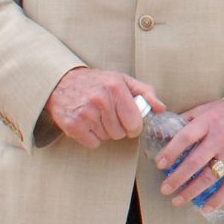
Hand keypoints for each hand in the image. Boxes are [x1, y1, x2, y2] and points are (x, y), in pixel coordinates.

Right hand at [45, 68, 160, 147]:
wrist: (62, 82)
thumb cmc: (98, 82)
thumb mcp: (123, 80)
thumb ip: (145, 92)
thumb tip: (161, 108)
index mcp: (115, 88)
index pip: (134, 122)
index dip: (135, 127)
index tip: (130, 123)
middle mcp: (100, 100)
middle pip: (121, 133)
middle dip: (119, 128)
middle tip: (110, 117)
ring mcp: (85, 113)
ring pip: (107, 138)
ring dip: (105, 132)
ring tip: (98, 118)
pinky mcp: (73, 125)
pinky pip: (93, 143)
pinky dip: (92, 138)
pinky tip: (88, 124)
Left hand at [156, 99, 223, 209]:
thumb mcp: (208, 108)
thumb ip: (188, 118)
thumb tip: (165, 130)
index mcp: (208, 122)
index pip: (185, 137)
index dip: (171, 151)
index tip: (160, 163)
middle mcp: (219, 138)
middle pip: (194, 162)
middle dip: (177, 178)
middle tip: (164, 189)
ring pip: (209, 176)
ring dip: (191, 191)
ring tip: (177, 200)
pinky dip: (218, 199)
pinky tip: (205, 209)